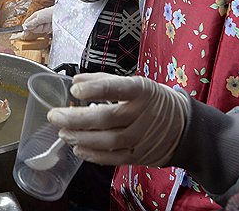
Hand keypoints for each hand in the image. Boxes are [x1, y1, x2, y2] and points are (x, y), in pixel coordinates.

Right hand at [20, 5, 53, 38]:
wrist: (60, 14)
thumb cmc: (49, 12)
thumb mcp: (38, 17)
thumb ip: (32, 23)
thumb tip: (25, 27)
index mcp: (34, 16)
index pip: (27, 22)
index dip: (25, 28)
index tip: (24, 33)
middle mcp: (38, 20)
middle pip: (33, 28)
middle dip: (36, 28)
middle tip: (41, 24)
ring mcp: (43, 24)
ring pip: (38, 30)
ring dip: (43, 28)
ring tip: (47, 23)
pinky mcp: (47, 28)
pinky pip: (44, 31)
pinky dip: (46, 29)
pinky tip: (49, 25)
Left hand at [46, 72, 188, 166]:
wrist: (184, 127)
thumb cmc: (152, 100)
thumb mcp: (135, 82)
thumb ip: (103, 81)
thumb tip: (75, 81)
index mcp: (142, 90)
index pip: (118, 88)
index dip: (95, 89)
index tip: (74, 90)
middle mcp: (143, 114)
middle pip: (107, 118)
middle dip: (77, 118)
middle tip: (55, 117)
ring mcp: (142, 137)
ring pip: (108, 140)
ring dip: (81, 138)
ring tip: (63, 133)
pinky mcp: (139, 155)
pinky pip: (113, 158)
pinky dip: (93, 155)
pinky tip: (78, 148)